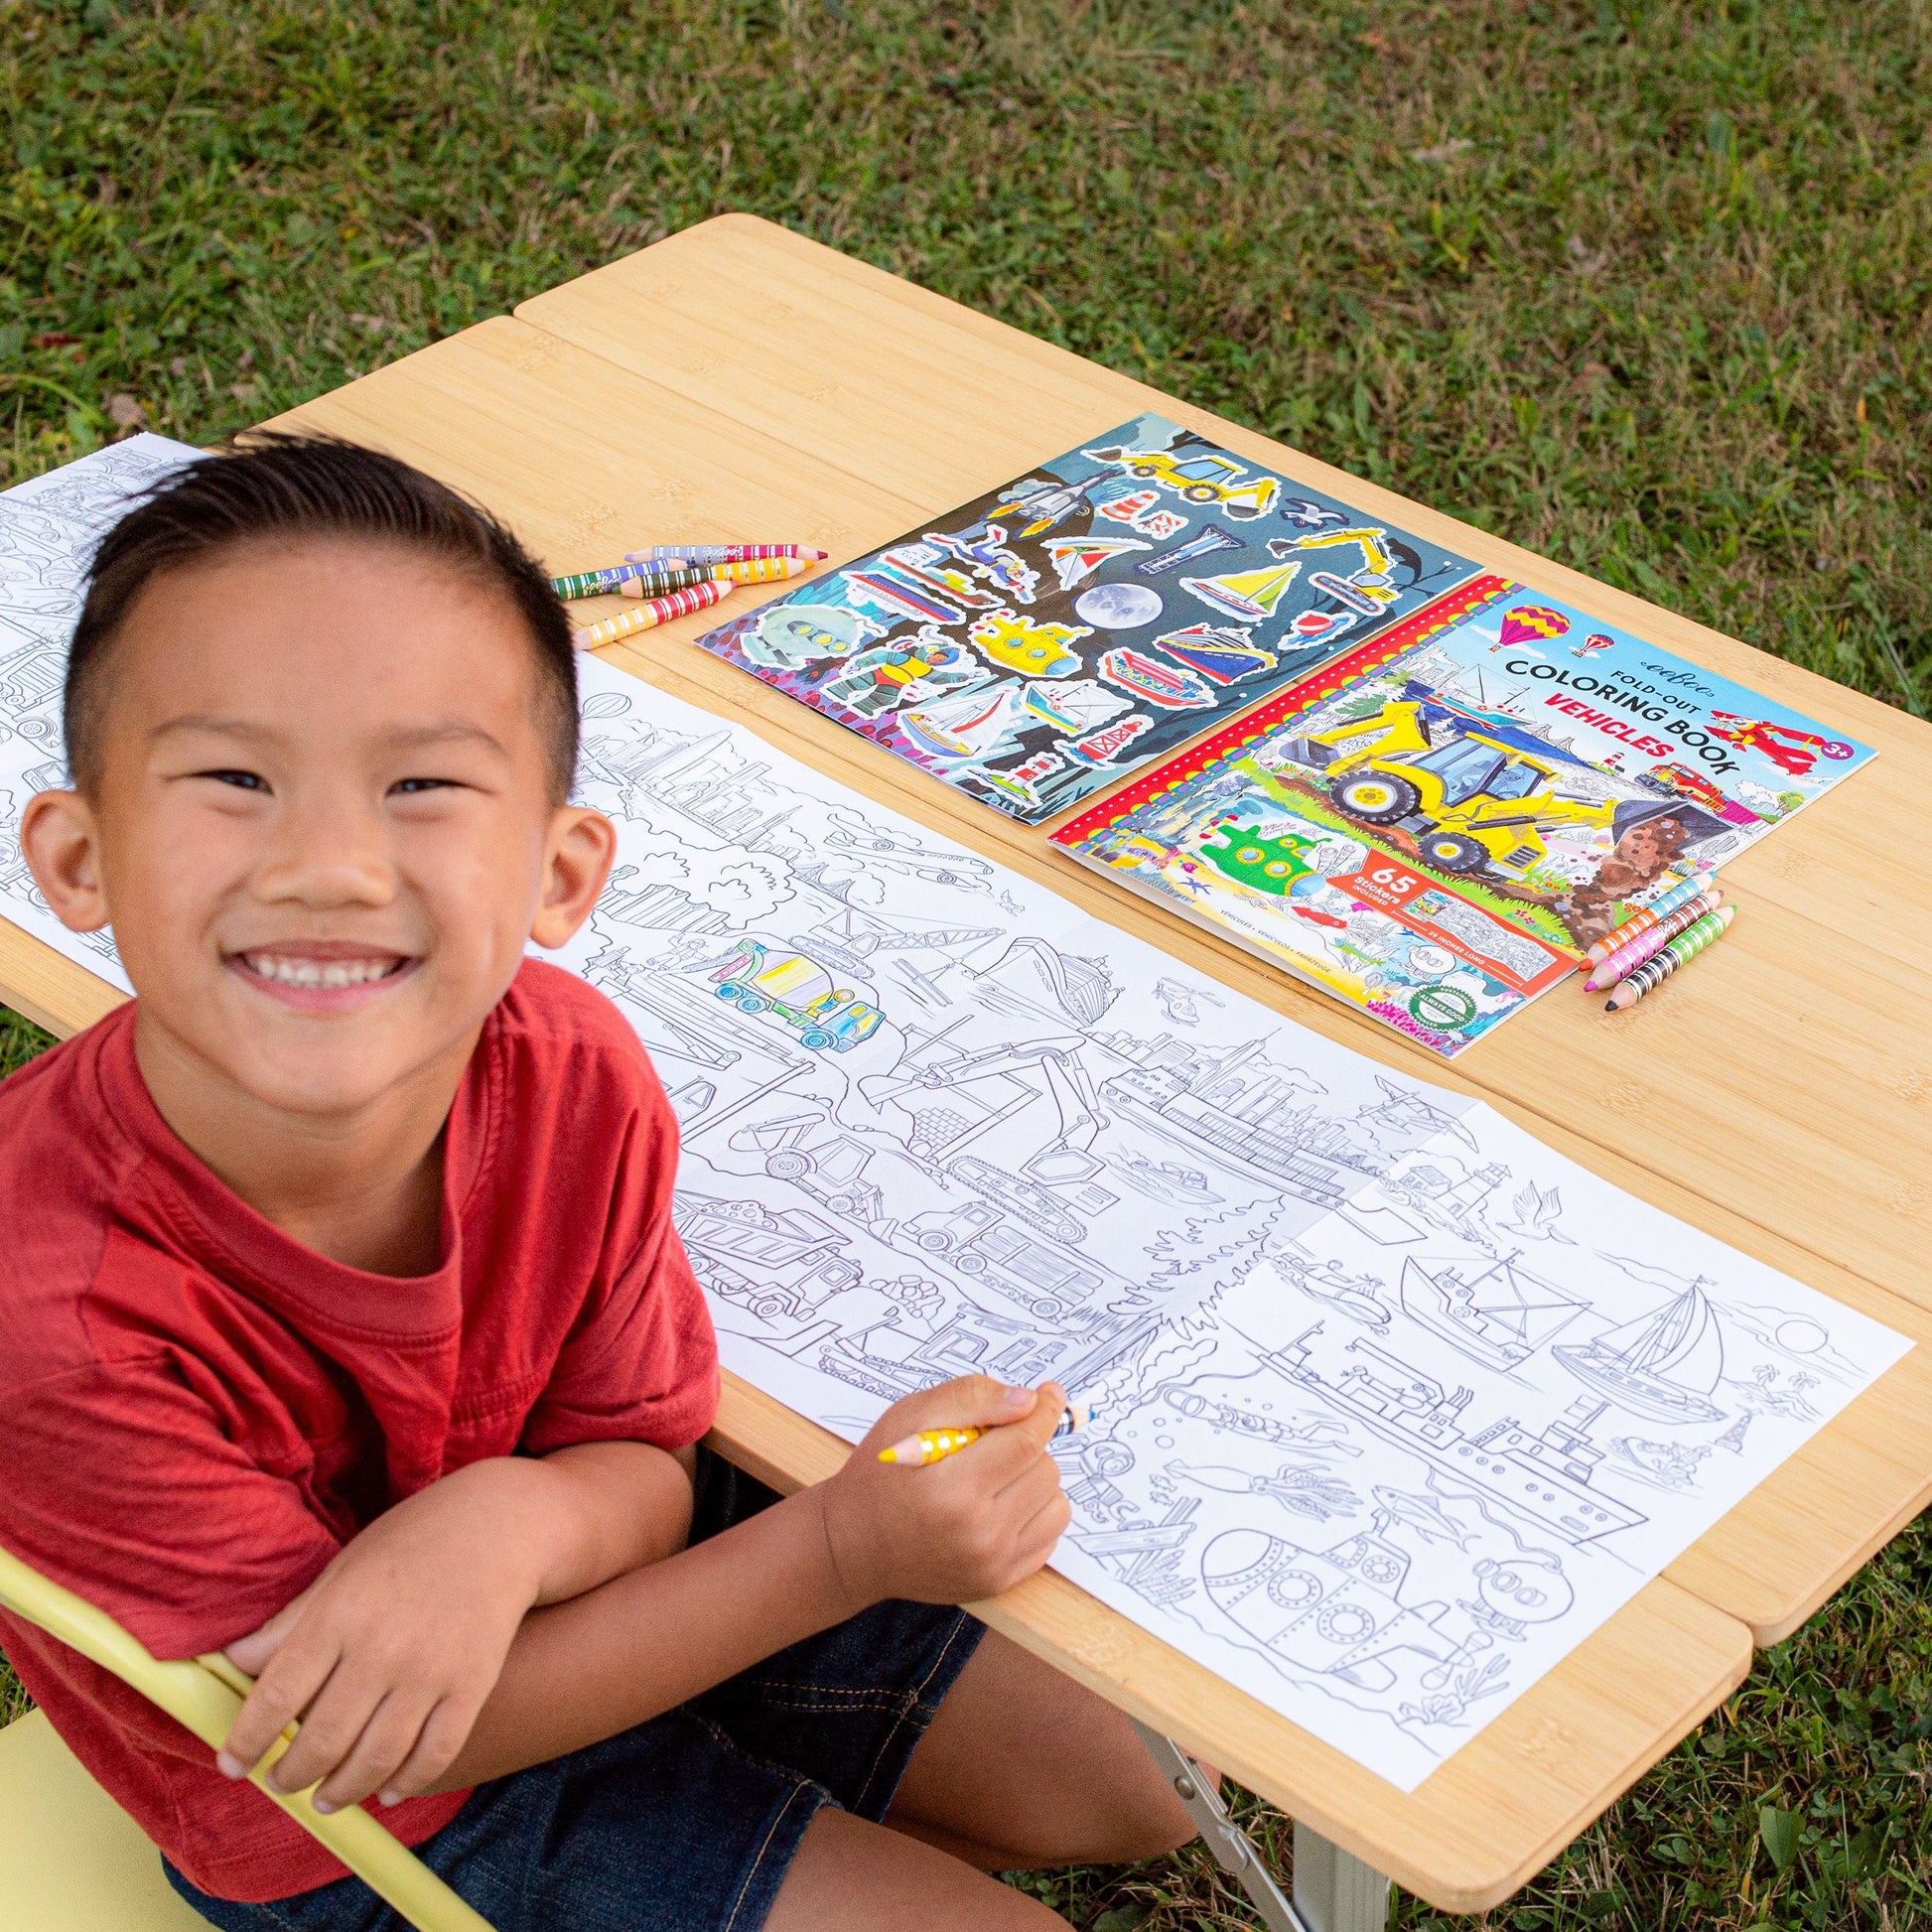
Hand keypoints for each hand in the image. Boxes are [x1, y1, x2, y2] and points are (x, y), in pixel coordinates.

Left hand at [217, 1459, 556, 1812]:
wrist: (502, 1524)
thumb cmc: (413, 1541)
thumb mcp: (345, 1568)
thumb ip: (292, 1622)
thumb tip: (238, 1663)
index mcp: (341, 1612)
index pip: (278, 1696)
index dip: (246, 1741)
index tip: (232, 1764)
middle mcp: (383, 1647)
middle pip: (323, 1740)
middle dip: (291, 1774)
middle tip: (281, 1781)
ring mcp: (432, 1670)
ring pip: (375, 1759)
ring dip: (341, 1790)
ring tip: (326, 1797)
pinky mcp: (472, 1686)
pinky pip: (434, 1754)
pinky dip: (405, 1783)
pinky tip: (387, 1790)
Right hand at [817, 1377, 1071, 1607]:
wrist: (854, 1546)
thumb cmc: (880, 1474)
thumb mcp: (909, 1417)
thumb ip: (970, 1399)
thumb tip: (1028, 1401)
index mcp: (954, 1489)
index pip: (1026, 1442)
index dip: (1044, 1412)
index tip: (1049, 1394)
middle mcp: (979, 1534)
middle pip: (1045, 1471)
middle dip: (1028, 1446)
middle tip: (994, 1444)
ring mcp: (992, 1564)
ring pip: (1055, 1505)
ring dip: (1035, 1482)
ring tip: (996, 1478)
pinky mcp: (999, 1582)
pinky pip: (1048, 1538)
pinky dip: (1033, 1515)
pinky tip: (999, 1506)